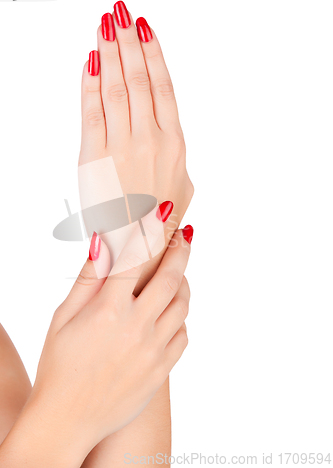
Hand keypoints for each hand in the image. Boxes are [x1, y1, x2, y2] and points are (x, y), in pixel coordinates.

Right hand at [24, 225, 191, 464]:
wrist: (68, 420)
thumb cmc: (60, 366)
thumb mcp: (63, 318)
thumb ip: (88, 279)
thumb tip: (103, 242)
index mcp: (108, 311)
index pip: (136, 259)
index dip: (151, 231)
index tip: (163, 211)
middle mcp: (137, 328)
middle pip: (171, 279)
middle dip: (181, 251)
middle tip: (185, 236)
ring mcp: (153, 351)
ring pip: (183, 305)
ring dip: (184, 283)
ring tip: (179, 273)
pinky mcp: (162, 370)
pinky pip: (183, 335)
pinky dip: (180, 318)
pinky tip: (170, 312)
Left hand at [79, 2, 193, 274]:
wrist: (136, 251)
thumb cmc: (159, 222)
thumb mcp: (183, 187)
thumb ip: (177, 156)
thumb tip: (170, 134)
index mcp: (175, 144)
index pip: (164, 87)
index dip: (153, 54)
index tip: (145, 30)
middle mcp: (150, 140)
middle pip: (140, 79)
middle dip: (129, 43)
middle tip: (121, 15)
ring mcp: (122, 147)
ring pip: (118, 88)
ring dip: (111, 53)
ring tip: (105, 27)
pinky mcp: (94, 157)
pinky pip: (92, 110)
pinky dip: (91, 84)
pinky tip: (91, 62)